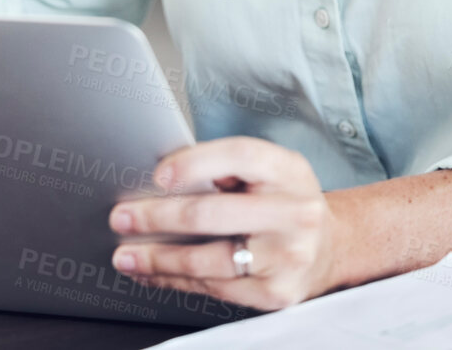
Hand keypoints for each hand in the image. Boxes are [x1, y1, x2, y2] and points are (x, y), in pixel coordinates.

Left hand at [108, 137, 342, 311]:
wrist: (329, 247)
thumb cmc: (285, 202)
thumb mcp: (271, 172)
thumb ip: (228, 169)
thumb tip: (161, 179)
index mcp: (289, 171)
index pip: (241, 157)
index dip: (196, 162)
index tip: (158, 174)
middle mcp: (294, 213)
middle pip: (213, 213)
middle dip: (157, 217)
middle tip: (122, 217)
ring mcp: (286, 257)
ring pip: (207, 260)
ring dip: (157, 258)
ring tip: (127, 254)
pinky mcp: (275, 293)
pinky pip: (213, 287)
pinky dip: (176, 280)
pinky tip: (154, 273)